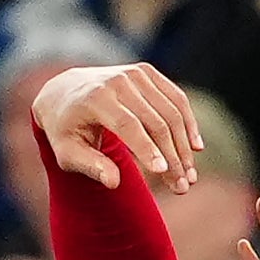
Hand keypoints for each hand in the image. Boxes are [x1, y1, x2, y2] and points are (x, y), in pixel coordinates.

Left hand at [32, 63, 202, 193]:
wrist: (64, 92)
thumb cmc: (65, 130)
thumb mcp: (67, 153)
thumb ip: (89, 166)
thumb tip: (113, 182)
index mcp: (95, 98)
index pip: (128, 125)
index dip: (147, 149)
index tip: (163, 173)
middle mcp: (117, 81)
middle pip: (155, 121)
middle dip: (172, 157)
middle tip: (183, 187)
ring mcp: (135, 74)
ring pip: (171, 112)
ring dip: (184, 146)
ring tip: (190, 175)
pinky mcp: (147, 72)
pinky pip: (176, 98)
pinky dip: (189, 123)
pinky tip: (196, 148)